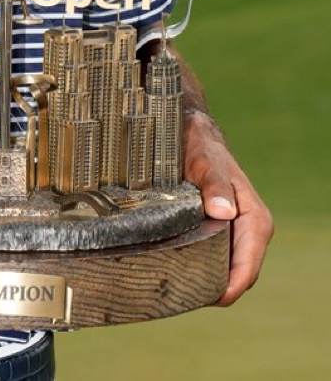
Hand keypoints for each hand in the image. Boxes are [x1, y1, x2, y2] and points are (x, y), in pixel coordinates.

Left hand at [183, 111, 273, 304]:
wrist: (191, 133)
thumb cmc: (201, 146)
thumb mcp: (206, 161)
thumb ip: (215, 185)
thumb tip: (223, 212)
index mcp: (255, 220)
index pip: (248, 268)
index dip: (230, 288)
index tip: (208, 298)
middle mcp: (249, 231)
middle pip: (236, 275)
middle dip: (214, 288)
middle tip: (181, 293)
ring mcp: (234, 233)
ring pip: (224, 269)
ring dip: (205, 279)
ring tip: (175, 284)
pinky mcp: (219, 231)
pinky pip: (214, 258)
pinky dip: (199, 266)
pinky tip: (177, 267)